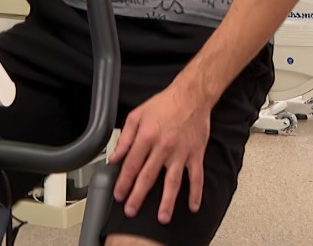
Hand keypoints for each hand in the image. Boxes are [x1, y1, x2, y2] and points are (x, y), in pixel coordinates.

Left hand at [109, 83, 210, 223]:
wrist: (191, 95)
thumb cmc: (165, 103)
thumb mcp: (137, 114)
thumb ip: (125, 136)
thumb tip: (115, 156)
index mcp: (147, 136)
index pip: (131, 165)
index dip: (123, 182)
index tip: (119, 194)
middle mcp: (163, 147)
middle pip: (148, 177)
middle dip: (138, 196)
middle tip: (131, 211)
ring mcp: (181, 152)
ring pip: (173, 182)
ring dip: (167, 201)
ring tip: (162, 217)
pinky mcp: (196, 154)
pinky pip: (196, 176)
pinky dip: (196, 192)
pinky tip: (193, 205)